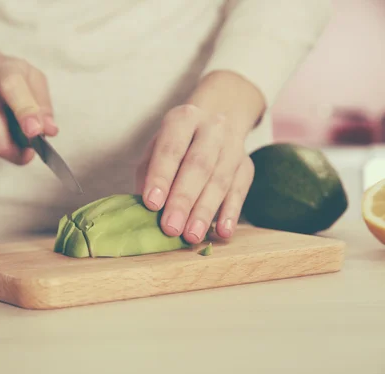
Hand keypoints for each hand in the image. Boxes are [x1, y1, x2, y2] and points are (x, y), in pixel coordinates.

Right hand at [0, 28, 57, 163]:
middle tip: (27, 153)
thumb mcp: (31, 78)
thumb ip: (43, 105)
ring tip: (6, 133)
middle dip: (16, 152)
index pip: (12, 89)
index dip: (25, 113)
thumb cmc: (3, 74)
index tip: (35, 132)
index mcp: (3, 69)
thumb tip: (49, 130)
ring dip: (3, 149)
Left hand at [136, 104, 254, 243]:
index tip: (151, 204)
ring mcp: (233, 145)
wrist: (213, 123)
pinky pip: (240, 190)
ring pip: (220, 180)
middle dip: (183, 199)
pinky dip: (231, 213)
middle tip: (171, 228)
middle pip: (199, 165)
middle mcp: (212, 127)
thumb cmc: (175, 144)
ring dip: (205, 211)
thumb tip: (144, 211)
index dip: (161, 177)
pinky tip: (222, 231)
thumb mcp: (155, 150)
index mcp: (183, 119)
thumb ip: (148, 176)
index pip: (171, 148)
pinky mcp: (247, 165)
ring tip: (191, 236)